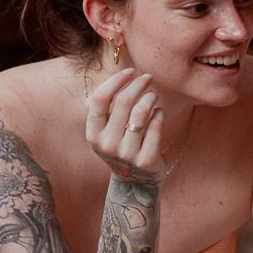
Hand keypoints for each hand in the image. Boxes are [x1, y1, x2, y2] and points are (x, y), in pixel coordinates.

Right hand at [85, 67, 166, 183]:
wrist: (135, 181)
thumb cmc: (121, 144)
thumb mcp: (106, 130)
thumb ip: (105, 106)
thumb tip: (116, 79)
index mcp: (93, 134)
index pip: (100, 99)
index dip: (116, 80)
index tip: (130, 71)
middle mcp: (107, 144)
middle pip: (123, 102)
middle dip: (138, 84)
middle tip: (148, 78)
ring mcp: (126, 154)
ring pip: (141, 113)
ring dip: (150, 97)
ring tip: (153, 95)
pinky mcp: (145, 160)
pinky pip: (155, 128)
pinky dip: (158, 115)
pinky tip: (159, 112)